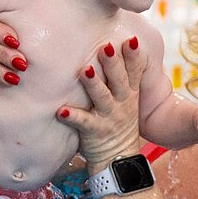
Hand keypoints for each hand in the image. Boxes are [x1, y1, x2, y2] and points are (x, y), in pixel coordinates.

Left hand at [57, 38, 146, 171]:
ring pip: (102, 98)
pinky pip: (84, 123)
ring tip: (85, 71)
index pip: (134, 72)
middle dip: (113, 63)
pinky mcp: (95, 132)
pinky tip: (62, 111)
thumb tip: (117, 48)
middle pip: (119, 80)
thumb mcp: (128, 100)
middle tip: (106, 46)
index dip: (134, 56)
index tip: (131, 39)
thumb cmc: (118, 123)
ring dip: (94, 84)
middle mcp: (122, 103)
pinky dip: (74, 116)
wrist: (119, 159)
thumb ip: (123, 78)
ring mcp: (109, 117)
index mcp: (130, 94)